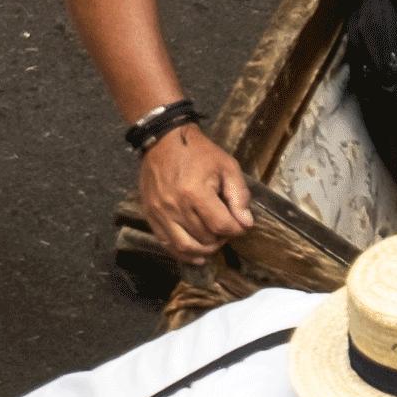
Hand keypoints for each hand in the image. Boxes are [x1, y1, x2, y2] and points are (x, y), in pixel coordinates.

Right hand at [139, 119, 258, 261]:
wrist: (162, 141)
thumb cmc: (199, 152)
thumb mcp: (227, 167)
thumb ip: (239, 195)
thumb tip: (245, 223)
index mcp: (196, 193)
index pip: (222, 226)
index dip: (237, 230)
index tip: (241, 224)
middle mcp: (175, 206)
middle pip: (205, 238)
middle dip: (221, 238)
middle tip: (227, 229)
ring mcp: (160, 212)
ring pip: (185, 246)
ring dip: (204, 249)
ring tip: (213, 243)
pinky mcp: (150, 214)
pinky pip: (166, 243)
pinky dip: (182, 253)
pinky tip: (196, 254)